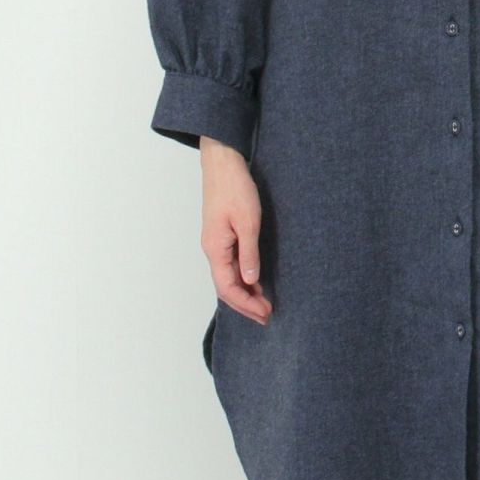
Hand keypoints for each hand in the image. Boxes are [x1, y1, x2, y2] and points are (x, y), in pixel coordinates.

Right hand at [199, 137, 273, 324]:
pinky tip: (256, 281)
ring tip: (264, 303)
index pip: (228, 288)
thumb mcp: (248, 222)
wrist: (223, 163)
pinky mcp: (222, 234)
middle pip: (226, 287)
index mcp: (215, 249)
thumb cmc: (235, 188)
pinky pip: (230, 264)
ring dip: (245, 292)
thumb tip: (250, 282)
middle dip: (246, 304)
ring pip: (228, 277)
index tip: (265, 313)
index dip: (246, 305)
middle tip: (267, 315)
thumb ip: (249, 254)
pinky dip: (243, 277)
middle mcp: (212, 249)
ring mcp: (216, 242)